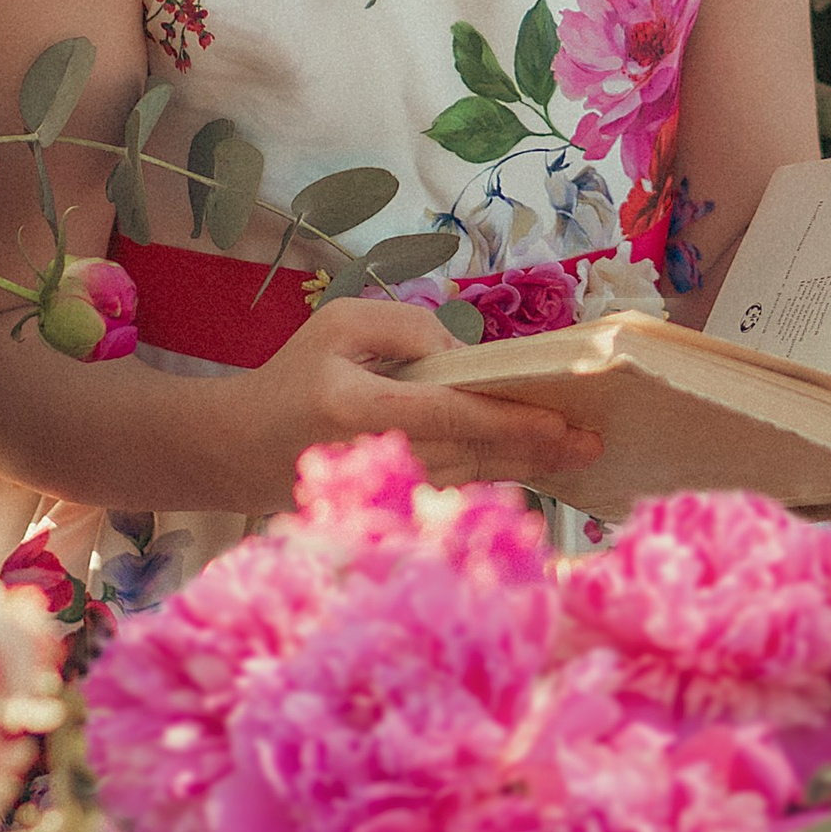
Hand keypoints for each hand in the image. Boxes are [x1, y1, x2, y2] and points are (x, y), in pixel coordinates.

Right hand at [216, 295, 605, 513]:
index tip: (558, 421)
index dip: (507, 421)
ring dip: (524, 467)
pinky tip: (533, 469)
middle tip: (591, 442)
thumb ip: (407, 330)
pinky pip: (453, 490)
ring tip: (575, 453)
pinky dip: (496, 478)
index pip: (448, 417)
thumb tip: (467, 360)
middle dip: (534, 448)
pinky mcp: (387, 508)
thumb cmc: (292, 377)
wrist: (239, 449)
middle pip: (471, 455)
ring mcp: (380, 492)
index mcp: (355, 408)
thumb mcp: (339, 324)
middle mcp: (374, 458)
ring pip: (469, 478)